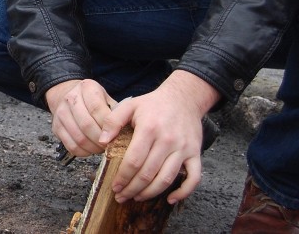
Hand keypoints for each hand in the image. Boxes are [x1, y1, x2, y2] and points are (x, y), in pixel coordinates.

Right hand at [45, 79, 115, 156]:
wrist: (67, 94)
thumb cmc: (92, 99)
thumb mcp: (106, 97)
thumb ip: (115, 112)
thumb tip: (126, 132)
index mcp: (87, 88)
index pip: (97, 109)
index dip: (108, 125)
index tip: (116, 135)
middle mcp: (71, 98)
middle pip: (87, 124)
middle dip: (101, 140)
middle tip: (110, 146)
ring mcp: (61, 113)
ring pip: (79, 137)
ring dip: (93, 148)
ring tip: (102, 149)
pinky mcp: (56, 127)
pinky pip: (71, 146)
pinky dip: (83, 152)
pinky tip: (90, 149)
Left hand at [99, 71, 220, 204]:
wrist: (184, 98)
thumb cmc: (153, 104)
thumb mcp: (130, 105)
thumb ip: (113, 121)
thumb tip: (102, 141)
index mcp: (149, 129)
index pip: (133, 160)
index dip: (123, 177)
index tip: (114, 186)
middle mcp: (168, 140)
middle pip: (148, 173)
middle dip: (132, 189)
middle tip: (121, 197)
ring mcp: (183, 148)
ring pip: (167, 178)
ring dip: (150, 193)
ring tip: (137, 198)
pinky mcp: (195, 153)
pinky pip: (194, 178)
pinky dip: (183, 192)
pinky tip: (170, 199)